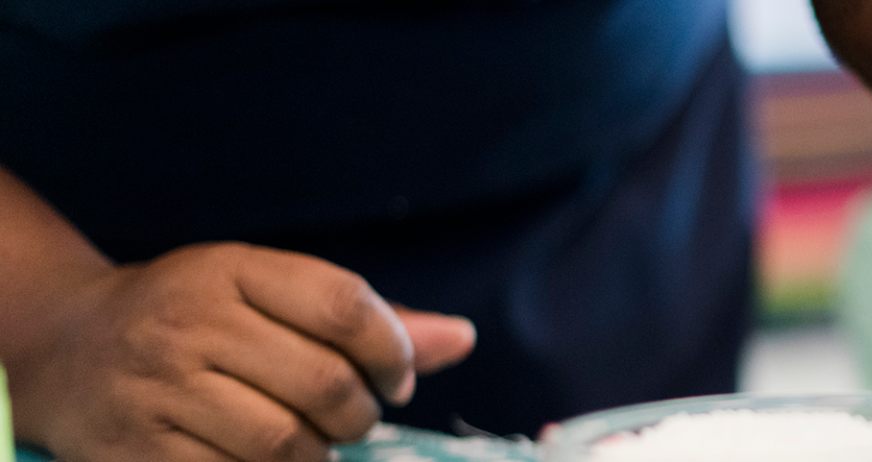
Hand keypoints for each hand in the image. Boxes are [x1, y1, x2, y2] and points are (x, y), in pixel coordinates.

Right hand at [6, 242, 474, 461]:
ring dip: (320, 455)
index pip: (344, 306)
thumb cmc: (199, 318)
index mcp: (231, 270)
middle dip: (360, 415)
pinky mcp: (137, 451)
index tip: (395, 379)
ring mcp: (158, 390)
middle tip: (353, 420)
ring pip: (286, 443)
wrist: (67, 349)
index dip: (392, 351)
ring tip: (312, 443)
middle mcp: (189, 324)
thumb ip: (366, 319)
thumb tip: (463, 339)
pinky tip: (266, 461)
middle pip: (324, 384)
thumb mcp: (271, 293)